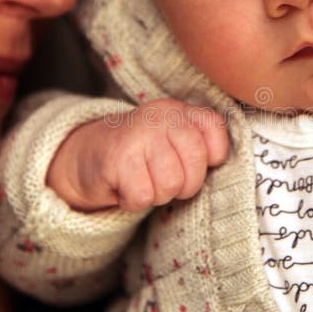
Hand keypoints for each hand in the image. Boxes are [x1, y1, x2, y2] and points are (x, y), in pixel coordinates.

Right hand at [47, 98, 228, 211]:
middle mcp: (160, 116)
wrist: (88, 156)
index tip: (188, 163)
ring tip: (142, 181)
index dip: (210, 159)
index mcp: (179, 111)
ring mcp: (138, 135)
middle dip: (183, 184)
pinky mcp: (117, 158)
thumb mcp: (173, 142)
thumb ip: (201, 146)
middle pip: (195, 164)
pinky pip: (142, 196)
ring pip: (170, 184)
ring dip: (156, 194)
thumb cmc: (142, 156)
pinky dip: (133, 201)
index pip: (216, 133)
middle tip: (163, 179)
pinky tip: (124, 186)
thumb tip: (224, 165)